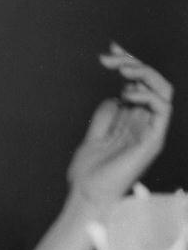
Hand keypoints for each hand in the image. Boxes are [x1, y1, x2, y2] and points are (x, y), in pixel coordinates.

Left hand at [67, 46, 172, 212]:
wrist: (87, 197)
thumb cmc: (89, 174)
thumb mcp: (94, 137)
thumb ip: (106, 116)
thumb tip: (115, 97)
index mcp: (133, 120)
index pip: (138, 84)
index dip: (128, 64)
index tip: (110, 51)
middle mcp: (145, 123)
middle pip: (151, 82)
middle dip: (132, 63)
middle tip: (110, 56)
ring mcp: (151, 131)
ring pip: (162, 89)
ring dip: (143, 73)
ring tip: (122, 70)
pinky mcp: (152, 140)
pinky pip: (163, 108)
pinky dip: (148, 94)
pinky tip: (128, 93)